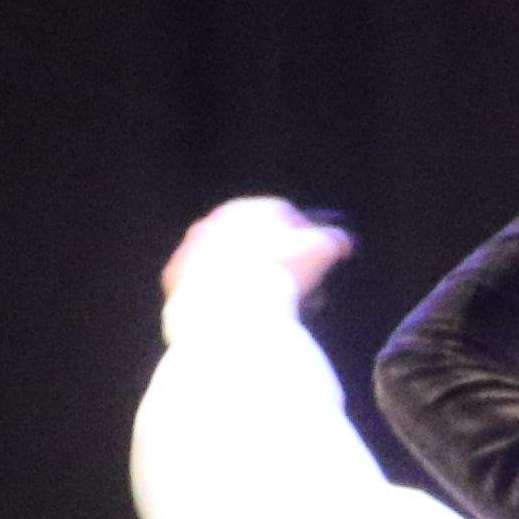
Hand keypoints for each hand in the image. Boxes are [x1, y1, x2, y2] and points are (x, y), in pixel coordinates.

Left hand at [164, 197, 350, 314]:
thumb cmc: (279, 272)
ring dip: (244, 274)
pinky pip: (204, 282)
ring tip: (266, 300)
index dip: (302, 234)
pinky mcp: (176, 276)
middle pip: (249, 234)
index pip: (281, 211)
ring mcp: (192, 247)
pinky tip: (238, 309)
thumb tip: (342, 241)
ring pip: (225, 258)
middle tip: (292, 281)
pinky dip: (220, 292)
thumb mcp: (320, 252)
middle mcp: (216, 220)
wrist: (230, 306)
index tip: (314, 256)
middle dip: (270, 254)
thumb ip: (333, 241)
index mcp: (250, 208)